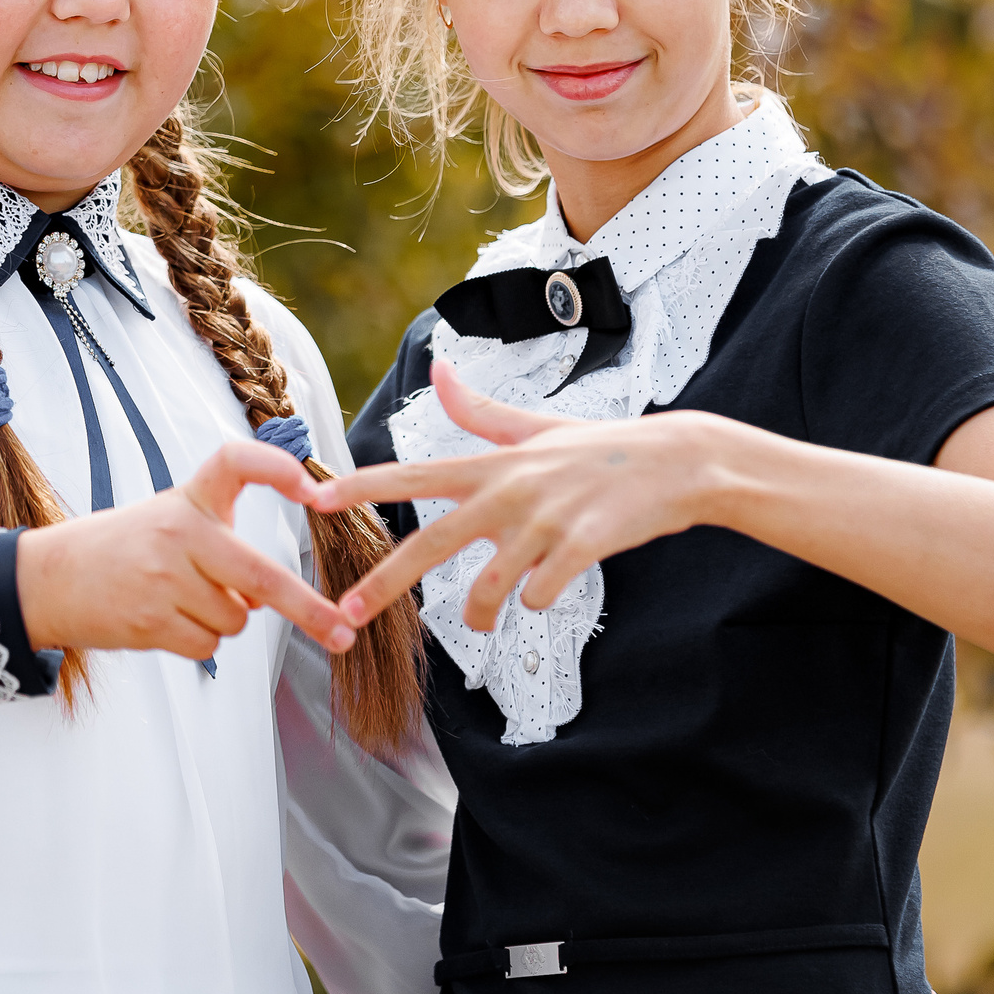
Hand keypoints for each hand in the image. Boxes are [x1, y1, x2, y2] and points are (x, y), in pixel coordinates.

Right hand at [17, 439, 355, 657]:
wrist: (52, 578)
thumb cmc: (125, 549)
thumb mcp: (172, 521)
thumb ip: (223, 547)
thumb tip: (267, 598)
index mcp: (189, 498)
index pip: (235, 461)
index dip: (278, 468)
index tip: (315, 489)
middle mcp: (180, 531)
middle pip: (261, 575)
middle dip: (309, 610)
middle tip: (342, 631)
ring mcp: (164, 577)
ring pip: (236, 619)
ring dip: (224, 621)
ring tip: (181, 601)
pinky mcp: (150, 619)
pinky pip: (208, 646)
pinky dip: (200, 643)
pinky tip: (167, 621)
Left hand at [309, 358, 730, 630]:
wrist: (677, 462)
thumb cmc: (601, 449)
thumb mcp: (535, 428)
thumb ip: (479, 412)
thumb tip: (437, 371)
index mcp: (493, 465)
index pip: (414, 475)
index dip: (363, 486)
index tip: (316, 498)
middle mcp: (509, 490)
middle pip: (431, 543)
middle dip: (383, 581)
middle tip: (345, 612)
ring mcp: (545, 520)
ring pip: (487, 587)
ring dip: (477, 613)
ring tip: (480, 622)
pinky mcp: (581, 547)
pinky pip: (541, 594)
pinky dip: (541, 601)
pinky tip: (554, 589)